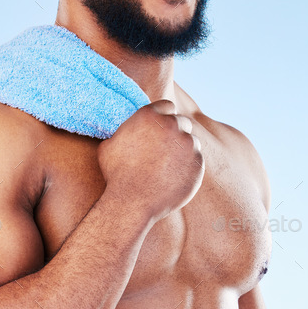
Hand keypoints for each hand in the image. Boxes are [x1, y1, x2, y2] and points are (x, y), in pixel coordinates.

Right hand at [97, 99, 204, 224]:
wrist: (132, 202)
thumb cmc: (116, 175)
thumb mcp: (109, 145)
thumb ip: (125, 131)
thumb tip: (126, 130)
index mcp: (150, 115)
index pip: (167, 106)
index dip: (164, 117)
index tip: (161, 128)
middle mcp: (172, 125)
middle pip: (181, 122)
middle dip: (175, 132)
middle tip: (166, 148)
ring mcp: (188, 144)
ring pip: (192, 141)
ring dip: (183, 149)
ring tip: (170, 165)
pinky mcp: (197, 163)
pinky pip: (196, 160)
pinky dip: (189, 166)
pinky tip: (175, 176)